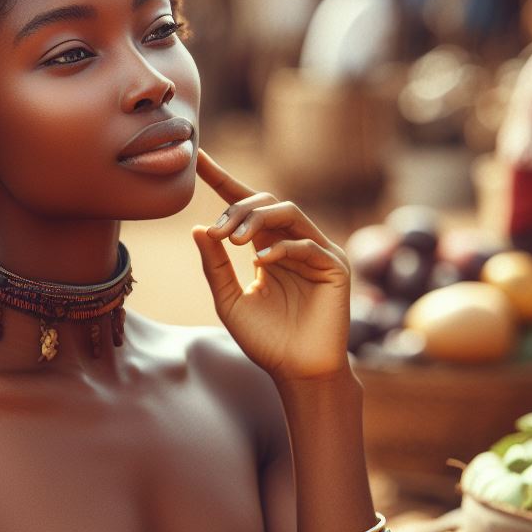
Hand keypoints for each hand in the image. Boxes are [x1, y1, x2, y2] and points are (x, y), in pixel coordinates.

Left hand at [192, 150, 351, 381]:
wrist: (297, 372)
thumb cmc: (266, 340)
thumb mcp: (230, 300)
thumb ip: (215, 266)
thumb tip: (196, 229)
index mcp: (268, 248)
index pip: (246, 205)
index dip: (223, 181)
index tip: (198, 160)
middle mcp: (293, 244)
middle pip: (266, 202)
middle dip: (237, 209)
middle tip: (217, 231)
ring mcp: (316, 253)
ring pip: (289, 213)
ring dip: (257, 218)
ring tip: (233, 239)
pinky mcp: (335, 268)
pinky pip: (307, 244)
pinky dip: (282, 248)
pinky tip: (260, 261)